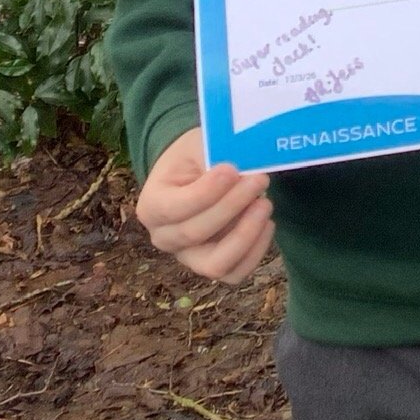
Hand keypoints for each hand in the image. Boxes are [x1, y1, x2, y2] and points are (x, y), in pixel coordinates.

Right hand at [136, 127, 275, 281]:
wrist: (195, 171)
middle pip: (196, 233)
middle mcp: (164, 237)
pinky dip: (255, 251)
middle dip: (232, 205)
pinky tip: (267, 223)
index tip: (232, 170)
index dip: (206, 193)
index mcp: (152, 205)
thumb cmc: (194, 157)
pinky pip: (235, 272)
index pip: (174, 208)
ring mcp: (189, 256)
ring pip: (215, 264)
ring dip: (245, 235)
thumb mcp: (197, 146)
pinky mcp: (214, 264)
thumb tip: (242, 171)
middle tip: (259, 179)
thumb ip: (213, 156)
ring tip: (265, 204)